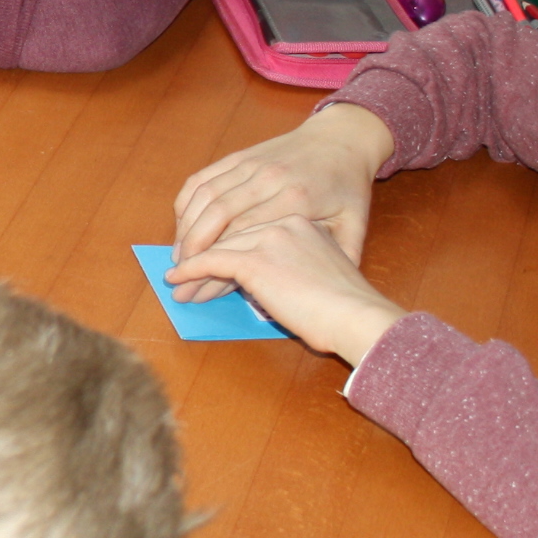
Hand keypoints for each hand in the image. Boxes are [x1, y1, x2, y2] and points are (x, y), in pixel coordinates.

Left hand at [160, 212, 408, 365]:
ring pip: (219, 247)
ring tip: (179, 285)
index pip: (250, 227)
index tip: (207, 260)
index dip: (225, 245)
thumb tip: (271, 274)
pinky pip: (212, 261)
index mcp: (300, 220)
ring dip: (194, 268)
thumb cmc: (346, 304)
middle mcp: (283, 222)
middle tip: (184, 274)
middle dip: (204, 257)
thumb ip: (297, 260)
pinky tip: (179, 280)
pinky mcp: (256, 260)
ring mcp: (268, 238)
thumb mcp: (321, 268)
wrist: (359, 316)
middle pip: (231, 236)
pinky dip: (191, 271)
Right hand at [169, 106, 392, 299]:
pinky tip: (182, 224)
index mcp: (296, 200)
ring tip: (178, 254)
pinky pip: (203, 178)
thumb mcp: (355, 225)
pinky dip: (187, 202)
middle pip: (218, 216)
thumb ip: (343, 257)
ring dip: (185, 226)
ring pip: (206, 196)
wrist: (342, 139)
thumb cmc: (347, 186)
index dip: (218, 259)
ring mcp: (251, 164)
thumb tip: (329, 294)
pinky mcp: (240, 156)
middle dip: (193, 247)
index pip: (245, 234)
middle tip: (180, 273)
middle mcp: (269, 179)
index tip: (201, 282)